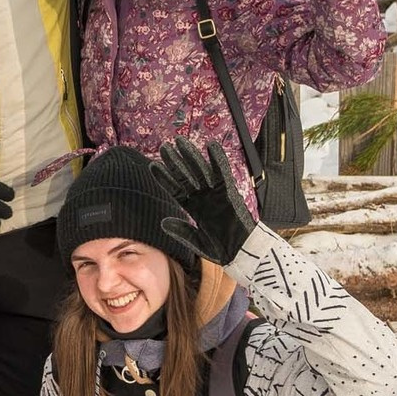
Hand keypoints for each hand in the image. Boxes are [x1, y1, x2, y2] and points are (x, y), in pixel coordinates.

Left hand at [155, 138, 256, 262]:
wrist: (244, 253)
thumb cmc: (222, 249)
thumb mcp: (197, 242)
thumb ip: (181, 231)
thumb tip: (163, 223)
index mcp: (193, 208)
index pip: (176, 189)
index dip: (165, 178)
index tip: (153, 166)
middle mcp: (203, 197)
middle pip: (186, 176)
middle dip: (175, 162)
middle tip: (165, 148)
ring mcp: (216, 193)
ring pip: (201, 171)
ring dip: (191, 156)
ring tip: (181, 142)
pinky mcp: (230, 192)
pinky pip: (223, 173)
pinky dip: (218, 160)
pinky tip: (211, 146)